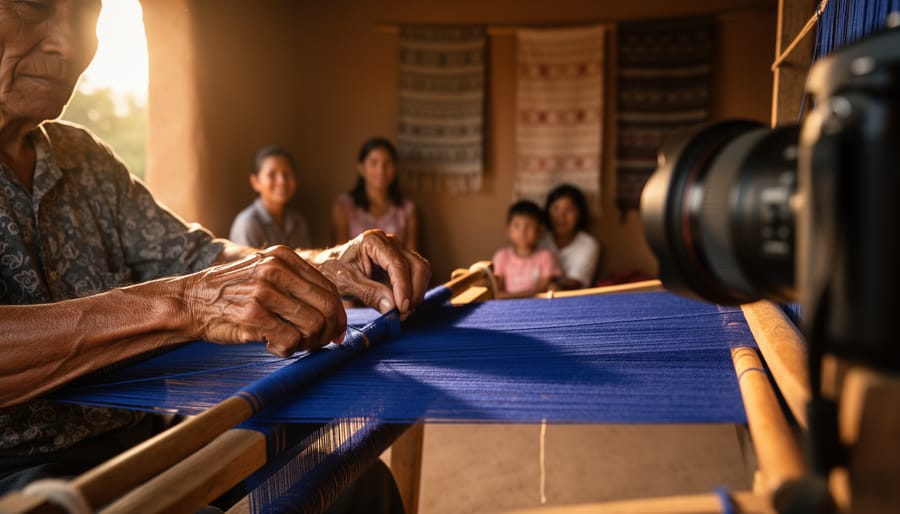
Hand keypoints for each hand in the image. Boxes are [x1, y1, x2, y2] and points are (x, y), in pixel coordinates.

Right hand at [183, 245, 345, 356]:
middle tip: (318, 344)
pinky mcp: (252, 315)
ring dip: (307, 343)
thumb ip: (297, 286)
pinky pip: (290, 341)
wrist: (189, 301)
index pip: (328, 288)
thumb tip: (336, 315)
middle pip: (327, 307)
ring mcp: (263, 291)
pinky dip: (286, 350)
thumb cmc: (232, 293)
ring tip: (291, 344)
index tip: (337, 332)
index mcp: (283, 256)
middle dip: (328, 332)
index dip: (339, 314)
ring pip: (312, 325)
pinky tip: (272, 346)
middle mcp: (275, 269)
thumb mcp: (266, 274)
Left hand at [310, 230, 430, 316]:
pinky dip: (413, 292)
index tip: (402, 309)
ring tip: (402, 312)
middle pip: (417, 265)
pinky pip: (416, 276)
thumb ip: (370, 293)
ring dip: (416, 293)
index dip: (404, 288)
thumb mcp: (346, 283)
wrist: (328, 267)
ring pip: (421, 270)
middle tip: (404, 314)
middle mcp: (389, 242)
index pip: (398, 264)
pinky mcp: (401, 262)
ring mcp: (397, 250)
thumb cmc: (332, 271)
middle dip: (414, 292)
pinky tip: (402, 306)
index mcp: (373, 241)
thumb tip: (394, 307)